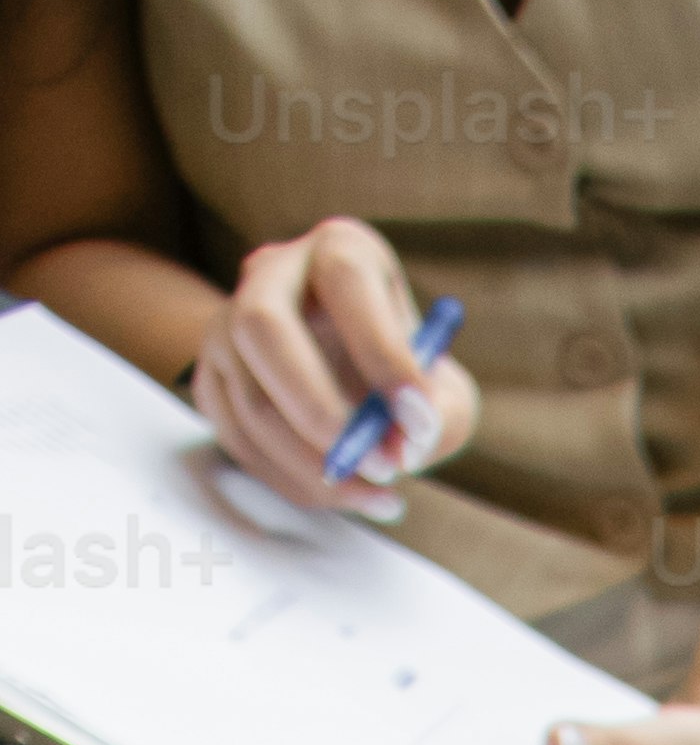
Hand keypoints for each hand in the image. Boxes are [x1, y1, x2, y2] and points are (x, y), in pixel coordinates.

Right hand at [187, 219, 477, 518]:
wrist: (354, 393)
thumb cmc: (404, 385)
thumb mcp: (444, 394)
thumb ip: (438, 414)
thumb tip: (403, 443)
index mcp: (339, 251)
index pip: (345, 279)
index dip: (382, 350)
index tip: (417, 418)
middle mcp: (272, 273)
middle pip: (263, 326)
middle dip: (322, 412)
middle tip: (382, 465)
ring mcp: (228, 323)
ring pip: (249, 398)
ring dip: (315, 464)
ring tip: (377, 492)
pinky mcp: (211, 378)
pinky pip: (239, 440)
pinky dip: (294, 482)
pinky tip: (345, 493)